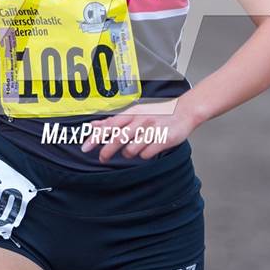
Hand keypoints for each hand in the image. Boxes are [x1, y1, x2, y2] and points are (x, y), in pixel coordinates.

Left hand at [81, 98, 199, 163]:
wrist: (184, 111)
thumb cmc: (157, 113)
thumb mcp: (134, 113)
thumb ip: (113, 121)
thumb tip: (93, 125)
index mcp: (132, 113)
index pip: (109, 126)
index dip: (96, 137)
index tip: (85, 147)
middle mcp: (140, 120)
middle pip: (118, 139)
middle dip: (107, 151)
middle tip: (102, 158)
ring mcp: (152, 130)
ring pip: (131, 150)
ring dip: (130, 153)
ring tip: (136, 148)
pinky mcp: (163, 140)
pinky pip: (146, 154)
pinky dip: (145, 155)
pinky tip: (149, 148)